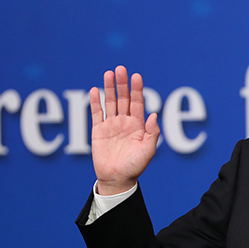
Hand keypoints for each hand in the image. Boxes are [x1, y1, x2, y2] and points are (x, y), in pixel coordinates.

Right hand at [90, 65, 159, 194]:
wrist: (117, 179)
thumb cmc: (135, 166)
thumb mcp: (148, 150)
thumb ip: (152, 133)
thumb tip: (154, 115)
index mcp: (138, 126)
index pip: (137, 103)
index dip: (137, 90)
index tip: (136, 76)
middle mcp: (125, 122)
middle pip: (123, 99)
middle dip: (122, 84)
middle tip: (121, 68)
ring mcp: (111, 125)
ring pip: (110, 102)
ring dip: (109, 88)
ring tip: (109, 73)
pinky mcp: (98, 131)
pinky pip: (96, 114)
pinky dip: (95, 102)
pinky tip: (94, 90)